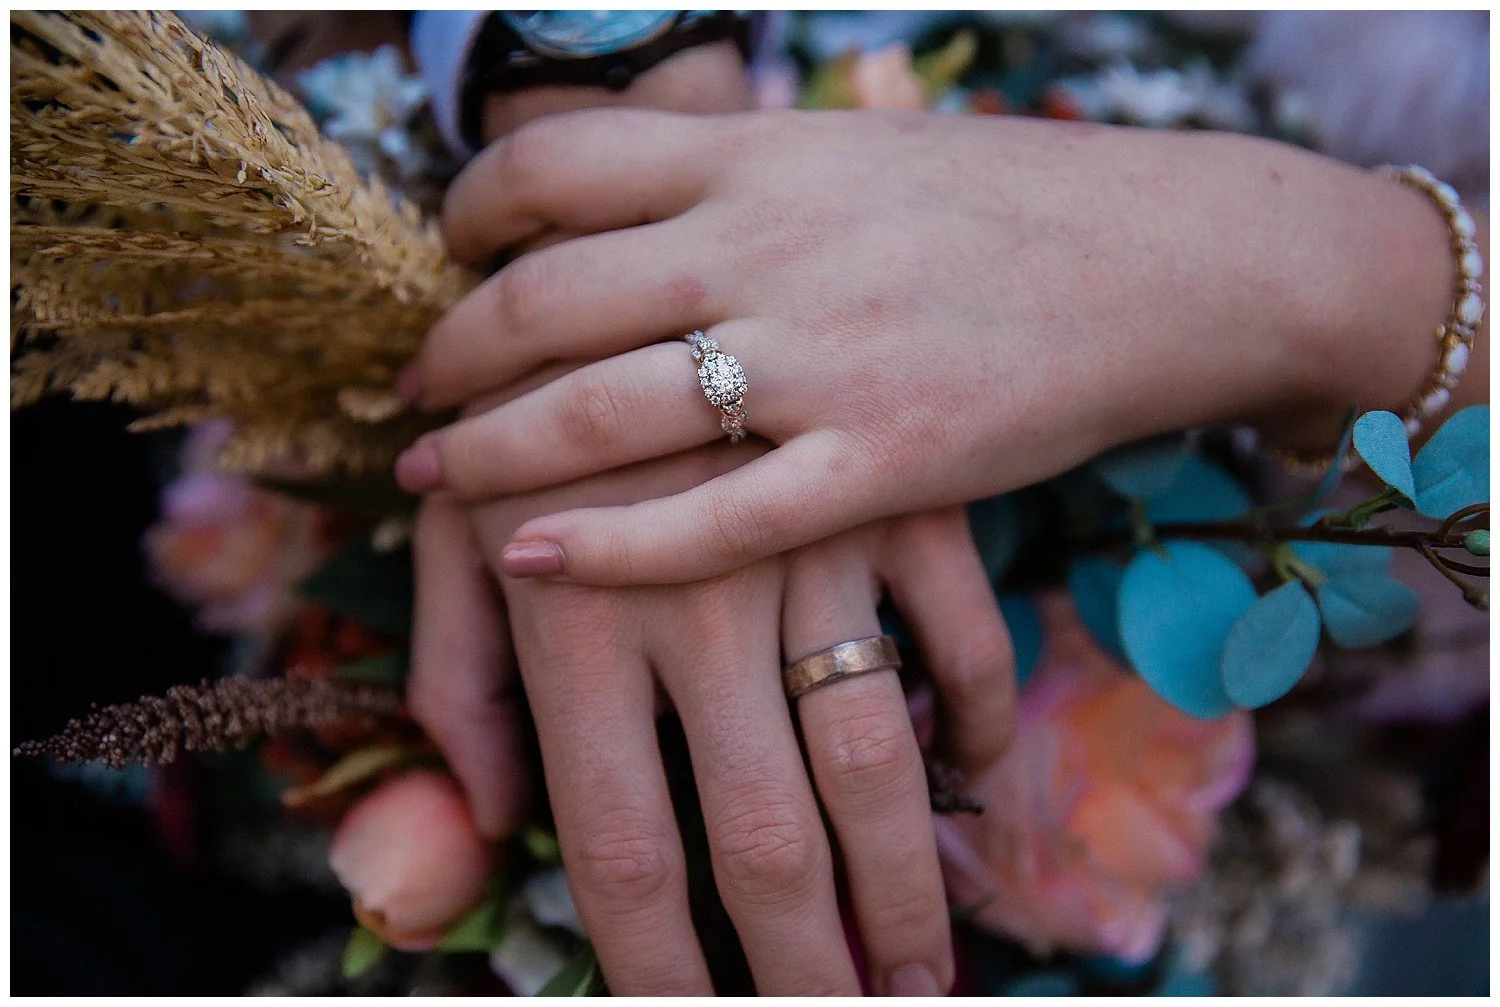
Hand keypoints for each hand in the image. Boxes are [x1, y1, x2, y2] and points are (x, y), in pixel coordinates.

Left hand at [395, 108, 1463, 584]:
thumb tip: (624, 192)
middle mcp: (772, 249)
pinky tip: (532, 560)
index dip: (470, 218)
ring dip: (490, 449)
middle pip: (545, 298)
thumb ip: (734, 175)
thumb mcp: (857, 152)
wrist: (1172, 260)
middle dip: (450, 353)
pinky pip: (715, 521)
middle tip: (410, 395)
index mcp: (759, 158)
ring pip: (604, 412)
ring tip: (432, 478)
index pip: (552, 168)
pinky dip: (605, 546)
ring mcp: (825, 362)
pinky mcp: (885, 465)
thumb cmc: (1008, 204)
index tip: (451, 261)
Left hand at [411, 441, 1016, 993]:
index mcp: (574, 618)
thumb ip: (454, 670)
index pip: (618, 847)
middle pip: (763, 840)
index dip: (657, 970)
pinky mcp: (896, 491)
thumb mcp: (459, 518)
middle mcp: (698, 601)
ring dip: (908, 889)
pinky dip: (978, 719)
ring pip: (877, 765)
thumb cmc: (540, 386)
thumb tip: (483, 809)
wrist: (672, 210)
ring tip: (928, 978)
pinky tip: (972, 778)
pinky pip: (963, 641)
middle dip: (806, 969)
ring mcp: (810, 546)